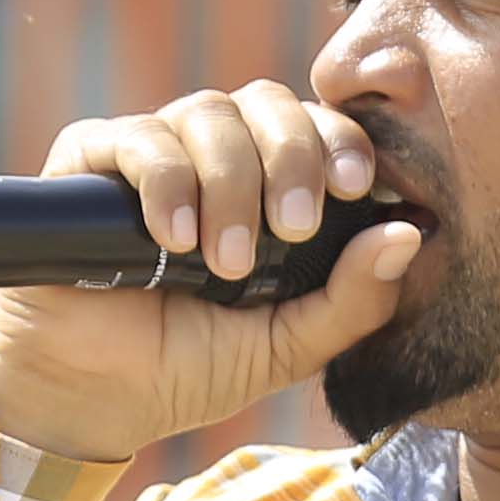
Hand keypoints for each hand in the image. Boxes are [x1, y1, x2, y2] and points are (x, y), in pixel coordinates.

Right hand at [0, 83, 426, 464]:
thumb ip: (352, 300)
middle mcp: (214, 154)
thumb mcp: (288, 345)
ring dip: (229, 184)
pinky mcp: (90, 158)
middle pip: (266, 102)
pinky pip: (137, 138)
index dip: (340, 140)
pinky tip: (174, 239)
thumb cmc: (193, 366)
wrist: (98, 398)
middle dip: (291, 156)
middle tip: (295, 226)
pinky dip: (165, 182)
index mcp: (268, 184)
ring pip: (206, 113)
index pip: (316, 127)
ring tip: (225, 262)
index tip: (355, 186)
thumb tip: (409, 235)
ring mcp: (153, 150)